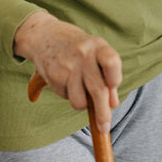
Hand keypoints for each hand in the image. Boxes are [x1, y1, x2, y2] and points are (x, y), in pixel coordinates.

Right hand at [14, 12, 121, 132]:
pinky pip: (66, 97)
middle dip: (102, 114)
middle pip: (98, 90)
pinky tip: (66, 80)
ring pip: (80, 102)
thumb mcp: (96, 52)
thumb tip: (113, 103)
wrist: (45, 34)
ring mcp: (69, 66)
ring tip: (79, 88)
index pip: (112, 62)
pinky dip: (68, 95)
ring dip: (82, 103)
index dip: (115, 80)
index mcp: (99, 46)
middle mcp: (84, 55)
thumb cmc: (78, 47)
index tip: (113, 94)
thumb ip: (107, 76)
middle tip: (104, 127)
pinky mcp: (54, 76)